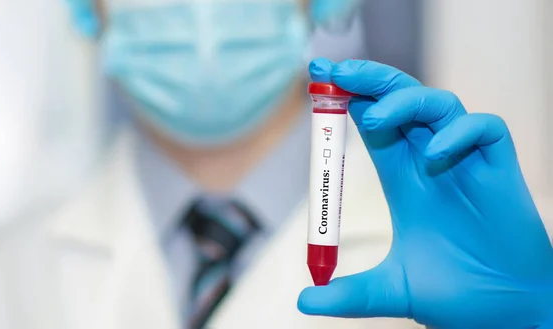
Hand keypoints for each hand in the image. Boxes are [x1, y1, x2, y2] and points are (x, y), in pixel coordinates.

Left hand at [297, 59, 552, 328]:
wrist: (506, 312)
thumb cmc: (454, 294)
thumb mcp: (392, 289)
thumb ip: (350, 293)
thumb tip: (304, 302)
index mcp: (402, 178)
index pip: (372, 123)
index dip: (348, 99)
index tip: (318, 79)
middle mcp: (430, 161)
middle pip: (400, 101)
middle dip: (369, 81)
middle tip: (333, 70)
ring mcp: (465, 162)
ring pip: (440, 105)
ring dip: (406, 101)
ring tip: (374, 117)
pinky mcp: (499, 170)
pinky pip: (485, 130)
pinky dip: (461, 133)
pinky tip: (437, 156)